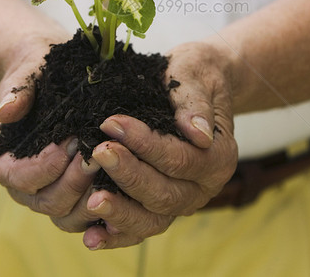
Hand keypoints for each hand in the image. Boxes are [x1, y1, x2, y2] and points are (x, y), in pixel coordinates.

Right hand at [0, 35, 97, 219]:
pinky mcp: (70, 195)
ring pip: (67, 214)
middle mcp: (19, 184)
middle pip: (46, 200)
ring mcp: (45, 193)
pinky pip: (85, 214)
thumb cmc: (35, 70)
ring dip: (93, 197)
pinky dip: (104, 208)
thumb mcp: (26, 72)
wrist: (48, 73)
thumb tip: (7, 112)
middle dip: (74, 181)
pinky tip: (126, 191)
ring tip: (115, 170)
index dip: (44, 166)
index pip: (18, 176)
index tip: (70, 143)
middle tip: (99, 155)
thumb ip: (18, 91)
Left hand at [79, 40, 238, 249]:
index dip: (145, 144)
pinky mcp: (161, 208)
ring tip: (91, 202)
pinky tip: (90, 236)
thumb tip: (198, 134)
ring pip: (153, 221)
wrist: (198, 83)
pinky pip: (141, 229)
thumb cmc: (195, 74)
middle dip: (128, 176)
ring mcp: (183, 201)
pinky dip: (117, 235)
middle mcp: (204, 187)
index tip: (111, 123)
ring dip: (120, 213)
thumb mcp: (195, 74)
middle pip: (165, 194)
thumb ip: (194, 103)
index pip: (180, 159)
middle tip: (98, 153)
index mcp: (220, 157)